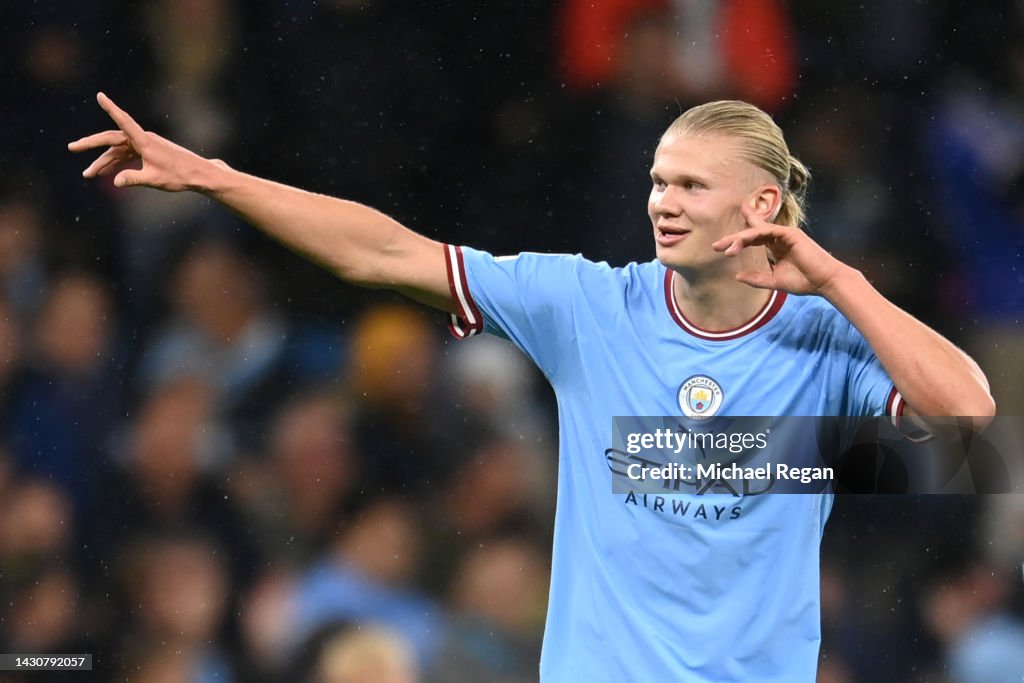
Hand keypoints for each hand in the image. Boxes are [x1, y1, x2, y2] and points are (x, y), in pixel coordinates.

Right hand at [68, 92, 217, 191]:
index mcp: (144, 141)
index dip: (111, 108)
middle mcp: (143, 139)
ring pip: (118, 150)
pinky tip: (106, 173)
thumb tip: (115, 182)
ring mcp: (145, 145)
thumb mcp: (154, 179)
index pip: (124, 121)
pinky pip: (127, 155)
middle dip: (91, 145)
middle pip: (112, 139)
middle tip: (72, 148)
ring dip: (104, 161)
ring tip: (88, 174)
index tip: (100, 95)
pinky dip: (116, 163)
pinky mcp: (148, 152)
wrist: (198, 174)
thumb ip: (133, 179)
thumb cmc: (179, 176)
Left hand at [712, 205, 847, 295]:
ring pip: (757, 231)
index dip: (739, 237)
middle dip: (734, 238)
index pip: (754, 237)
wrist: (823, 283)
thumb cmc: (803, 281)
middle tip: (716, 245)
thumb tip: (737, 276)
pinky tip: (741, 243)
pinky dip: (753, 235)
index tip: (720, 244)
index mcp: (776, 246)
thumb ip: (756, 278)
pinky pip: (767, 230)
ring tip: (725, 249)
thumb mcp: (773, 281)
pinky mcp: (790, 233)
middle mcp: (779, 237)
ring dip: (740, 239)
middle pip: (752, 232)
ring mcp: (785, 234)